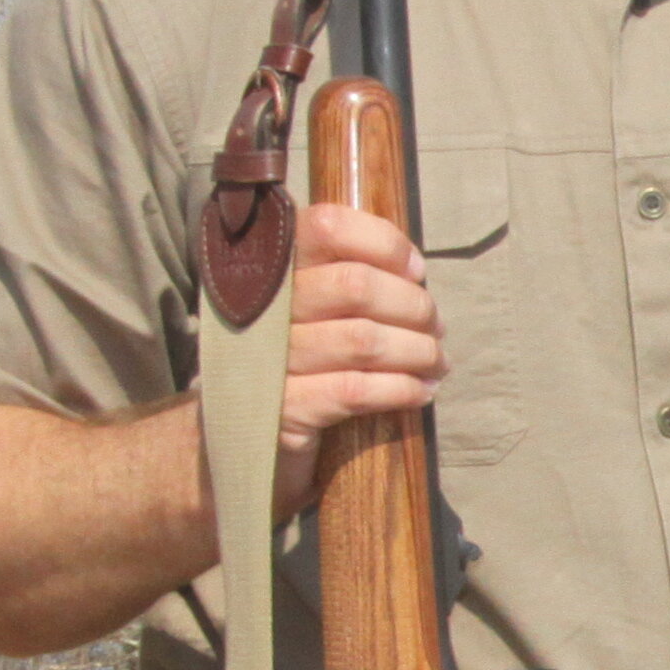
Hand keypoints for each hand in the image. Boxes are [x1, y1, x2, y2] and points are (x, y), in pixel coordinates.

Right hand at [274, 197, 442, 512]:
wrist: (232, 442)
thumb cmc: (290, 365)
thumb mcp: (307, 310)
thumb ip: (345, 276)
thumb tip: (414, 273)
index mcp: (270, 270)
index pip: (326, 227)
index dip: (383, 243)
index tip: (416, 272)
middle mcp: (262, 309)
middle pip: (355, 285)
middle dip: (412, 306)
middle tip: (435, 326)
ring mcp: (269, 360)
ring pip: (364, 340)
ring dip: (417, 350)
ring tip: (437, 361)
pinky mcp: (284, 409)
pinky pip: (357, 390)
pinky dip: (401, 389)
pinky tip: (421, 391)